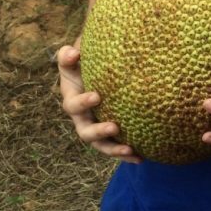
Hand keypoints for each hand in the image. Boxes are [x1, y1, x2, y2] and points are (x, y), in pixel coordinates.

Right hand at [57, 44, 142, 162]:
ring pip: (101, 145)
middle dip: (99, 132)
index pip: (73, 105)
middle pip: (85, 132)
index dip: (83, 103)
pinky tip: (141, 157)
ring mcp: (95, 128)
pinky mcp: (108, 136)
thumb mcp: (75, 56)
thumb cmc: (86, 62)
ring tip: (129, 149)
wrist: (98, 72)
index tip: (98, 96)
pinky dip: (126, 154)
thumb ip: (69, 54)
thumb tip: (73, 52)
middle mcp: (82, 118)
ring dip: (114, 149)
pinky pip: (115, 148)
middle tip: (115, 127)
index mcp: (72, 99)